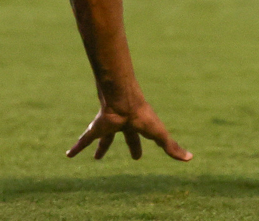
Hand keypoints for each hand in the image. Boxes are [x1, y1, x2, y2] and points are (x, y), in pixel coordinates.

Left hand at [66, 98, 191, 162]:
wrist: (123, 100)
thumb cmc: (142, 115)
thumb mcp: (159, 134)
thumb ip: (172, 147)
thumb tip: (190, 158)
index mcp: (137, 125)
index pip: (138, 138)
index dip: (137, 148)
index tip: (137, 157)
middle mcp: (123, 124)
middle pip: (122, 137)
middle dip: (123, 145)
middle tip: (122, 154)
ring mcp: (109, 124)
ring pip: (103, 138)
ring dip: (100, 148)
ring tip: (96, 159)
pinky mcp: (96, 126)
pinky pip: (85, 139)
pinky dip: (77, 147)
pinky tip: (69, 155)